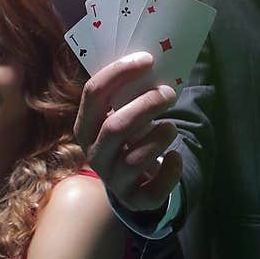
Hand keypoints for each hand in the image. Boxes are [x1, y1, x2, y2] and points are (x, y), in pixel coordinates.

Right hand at [73, 52, 181, 212]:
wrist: (131, 181)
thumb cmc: (128, 136)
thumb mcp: (119, 114)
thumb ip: (127, 94)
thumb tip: (152, 59)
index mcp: (85, 126)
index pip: (93, 93)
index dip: (119, 72)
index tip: (147, 59)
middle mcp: (94, 154)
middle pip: (116, 127)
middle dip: (146, 105)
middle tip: (168, 93)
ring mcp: (113, 179)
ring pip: (136, 158)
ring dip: (160, 136)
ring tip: (171, 127)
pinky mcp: (135, 200)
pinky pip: (154, 189)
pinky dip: (170, 170)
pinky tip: (174, 157)